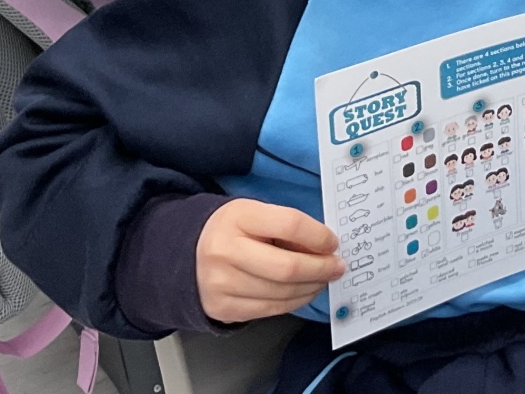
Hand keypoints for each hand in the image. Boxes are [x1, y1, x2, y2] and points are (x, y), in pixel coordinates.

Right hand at [196, 199, 344, 323]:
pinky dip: (294, 302)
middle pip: (287, 267)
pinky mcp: (222, 308)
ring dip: (311, 288)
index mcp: (238, 217)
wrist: (188, 254)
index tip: (333, 243)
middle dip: (321, 269)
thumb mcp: (256, 213)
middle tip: (337, 267)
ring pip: (282, 293)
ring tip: (322, 280)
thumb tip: (324, 247)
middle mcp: (225, 251)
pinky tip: (303, 292)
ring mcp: (221, 284)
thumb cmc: (232, 230)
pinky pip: (270, 310)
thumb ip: (287, 226)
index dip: (318, 236)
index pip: (290, 225)